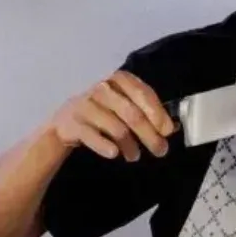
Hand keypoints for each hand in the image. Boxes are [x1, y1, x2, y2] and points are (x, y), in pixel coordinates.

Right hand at [51, 70, 174, 162]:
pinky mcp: (73, 123)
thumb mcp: (123, 106)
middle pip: (132, 114)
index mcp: (118, 80)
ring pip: (116, 128)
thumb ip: (146, 112)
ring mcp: (86, 105)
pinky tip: (114, 153)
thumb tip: (170, 128)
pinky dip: (105, 146)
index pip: (143, 93)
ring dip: (130, 145)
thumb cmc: (101, 113)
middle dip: (149, 135)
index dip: (158, 113)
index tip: (167, 131)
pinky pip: (93, 137)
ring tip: (135, 156)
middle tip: (160, 151)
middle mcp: (102, 88)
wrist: (65, 122)